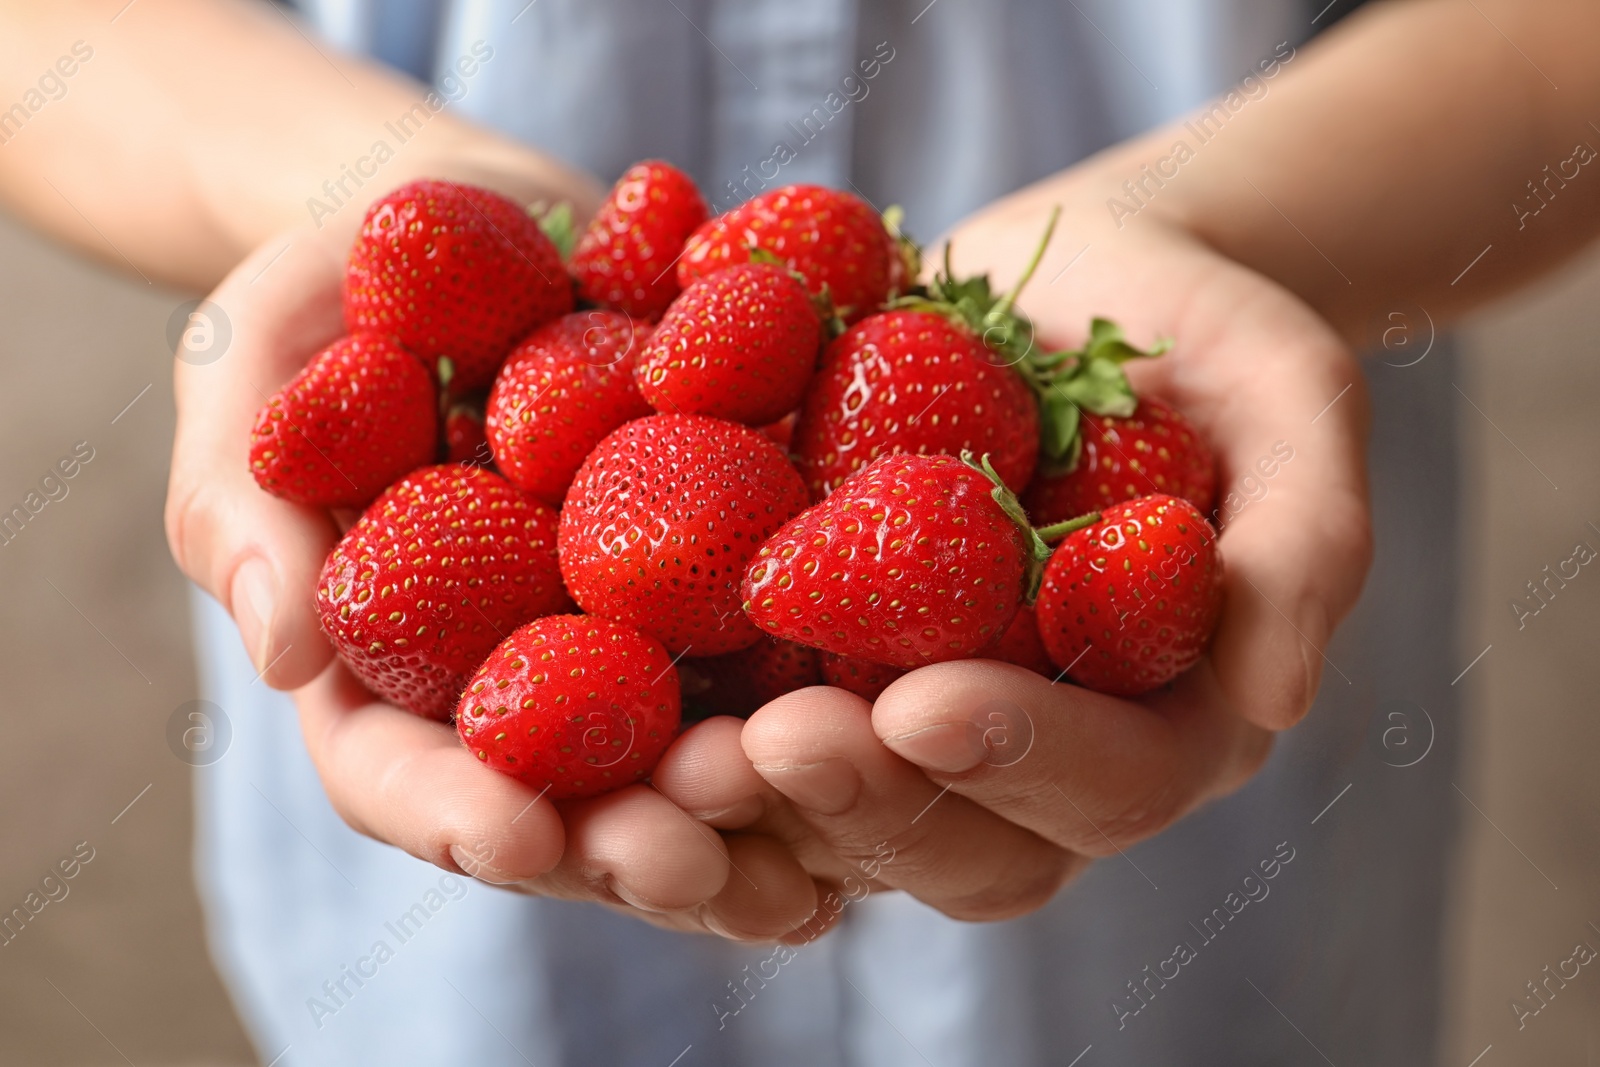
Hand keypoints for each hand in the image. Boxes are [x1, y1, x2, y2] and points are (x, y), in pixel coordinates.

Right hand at [163, 179, 824, 941]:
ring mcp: (635, 638)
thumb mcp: (258, 366)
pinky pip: (796, 646)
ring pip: (695, 756)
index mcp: (393, 664)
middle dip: (632, 844)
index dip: (455, 815)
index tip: (518, 837)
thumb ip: (243, 501)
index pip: (402, 773)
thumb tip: (279, 652)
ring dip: (757, 809)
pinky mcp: (737, 576)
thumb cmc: (338, 291)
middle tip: (696, 862)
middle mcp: (525, 677)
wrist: (488, 214)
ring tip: (820, 848)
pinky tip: (906, 733)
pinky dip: (845, 698)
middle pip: (572, 800)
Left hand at [656, 188, 1372, 919]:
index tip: (921, 704)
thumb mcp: (1286, 392)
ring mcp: (927, 726)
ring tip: (667, 747)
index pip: (1113, 782)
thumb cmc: (1196, 333)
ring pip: (847, 823)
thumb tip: (1277, 700)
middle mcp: (1043, 757)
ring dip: (755, 803)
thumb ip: (1307, 539)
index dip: (1023, 758)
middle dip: (866, 802)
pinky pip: (760, 737)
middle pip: (965, 845)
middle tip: (766, 745)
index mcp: (1164, 716)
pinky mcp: (829, 674)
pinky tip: (613, 691)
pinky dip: (691, 730)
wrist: (1071, 289)